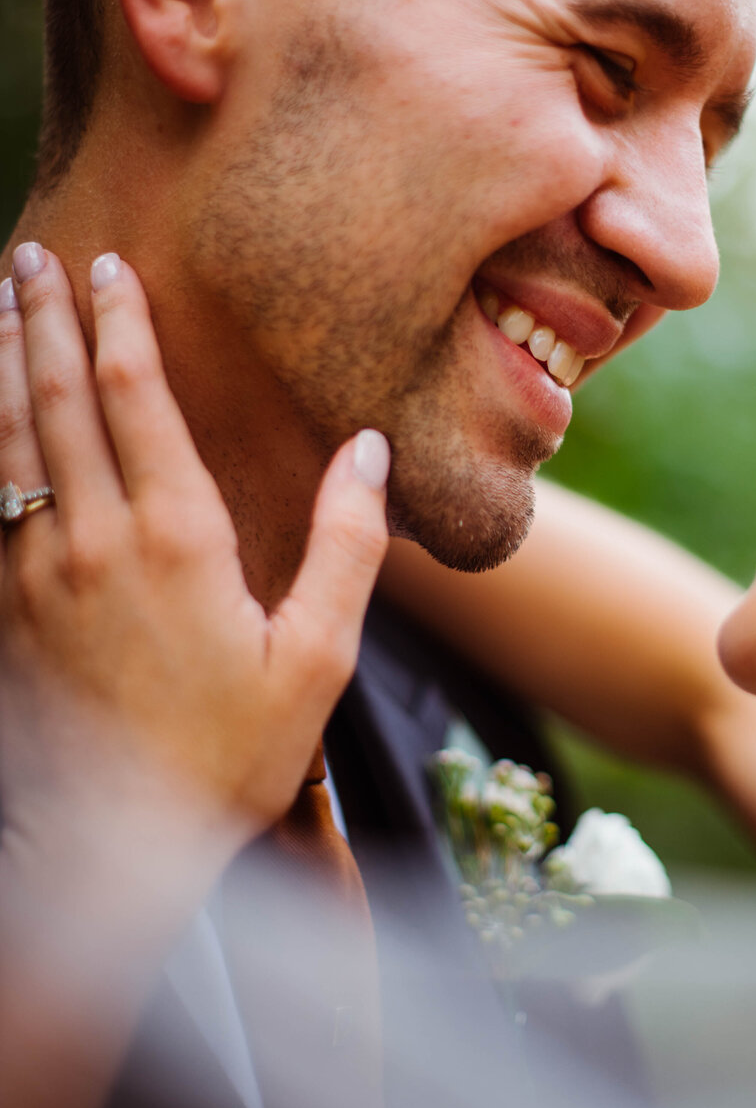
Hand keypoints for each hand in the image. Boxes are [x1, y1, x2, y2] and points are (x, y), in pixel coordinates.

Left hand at [0, 243, 389, 863]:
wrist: (118, 852)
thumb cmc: (232, 756)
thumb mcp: (316, 657)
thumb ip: (345, 545)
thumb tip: (368, 451)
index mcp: (175, 539)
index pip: (134, 400)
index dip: (119, 325)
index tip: (109, 266)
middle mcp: (92, 541)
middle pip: (54, 402)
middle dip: (40, 319)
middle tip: (31, 255)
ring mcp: (35, 575)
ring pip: (5, 443)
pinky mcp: (4, 613)